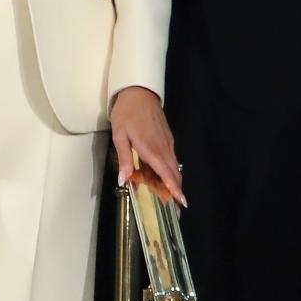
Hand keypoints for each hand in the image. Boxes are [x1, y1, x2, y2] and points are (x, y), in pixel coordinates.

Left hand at [110, 87, 182, 203]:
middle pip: (174, 173)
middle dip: (176, 191)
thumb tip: (124, 180)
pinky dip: (170, 171)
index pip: (166, 172)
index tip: (181, 202)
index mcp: (151, 149)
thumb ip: (124, 158)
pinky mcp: (167, 138)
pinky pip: (171, 159)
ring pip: (174, 166)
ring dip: (174, 182)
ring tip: (172, 198)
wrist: (139, 92)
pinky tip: (164, 177)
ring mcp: (167, 143)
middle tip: (176, 208)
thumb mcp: (119, 135)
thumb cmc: (126, 113)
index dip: (174, 188)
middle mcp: (163, 148)